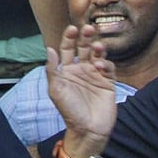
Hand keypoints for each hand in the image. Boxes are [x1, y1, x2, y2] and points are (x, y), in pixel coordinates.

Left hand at [46, 25, 115, 157]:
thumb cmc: (68, 110)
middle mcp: (81, 69)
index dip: (69, 38)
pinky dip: (106, 64)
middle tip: (89, 28)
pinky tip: (101, 66)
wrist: (87, 129)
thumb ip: (52, 70)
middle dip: (86, 37)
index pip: (67, 49)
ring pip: (97, 55)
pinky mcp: (108, 82)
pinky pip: (109, 68)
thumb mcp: (56, 89)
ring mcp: (95, 75)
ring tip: (97, 46)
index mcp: (66, 69)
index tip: (72, 28)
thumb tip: (49, 49)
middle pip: (83, 48)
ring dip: (98, 48)